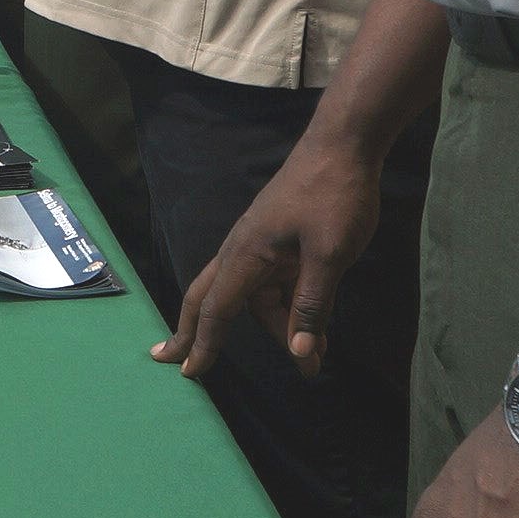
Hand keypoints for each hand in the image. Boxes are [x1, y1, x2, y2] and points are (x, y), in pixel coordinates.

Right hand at [152, 131, 381, 378]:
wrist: (344, 145)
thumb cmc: (334, 196)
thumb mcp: (330, 256)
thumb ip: (312, 305)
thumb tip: (298, 354)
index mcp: (247, 253)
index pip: (216, 308)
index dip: (203, 343)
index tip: (187, 372)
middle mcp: (244, 250)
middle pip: (210, 298)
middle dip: (195, 331)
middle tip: (174, 361)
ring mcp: (262, 243)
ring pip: (256, 296)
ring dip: (277, 328)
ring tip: (311, 360)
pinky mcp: (280, 239)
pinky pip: (276, 283)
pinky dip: (290, 308)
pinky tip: (319, 328)